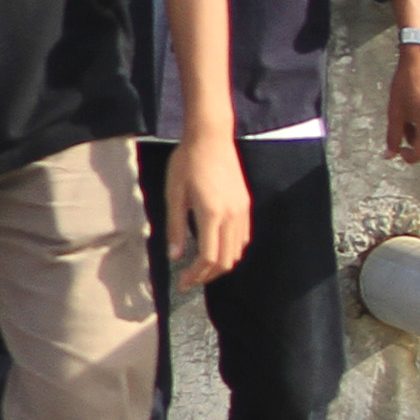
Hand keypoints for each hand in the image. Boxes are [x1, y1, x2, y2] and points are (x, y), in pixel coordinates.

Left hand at [169, 134, 252, 288]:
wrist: (211, 137)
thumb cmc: (186, 163)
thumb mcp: (173, 195)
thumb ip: (174, 228)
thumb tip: (174, 257)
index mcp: (212, 214)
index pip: (208, 257)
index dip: (196, 275)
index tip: (182, 283)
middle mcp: (232, 216)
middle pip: (226, 260)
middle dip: (207, 275)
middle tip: (189, 281)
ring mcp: (242, 210)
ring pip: (237, 251)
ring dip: (220, 265)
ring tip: (200, 269)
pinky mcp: (246, 204)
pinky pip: (243, 237)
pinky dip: (230, 251)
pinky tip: (214, 250)